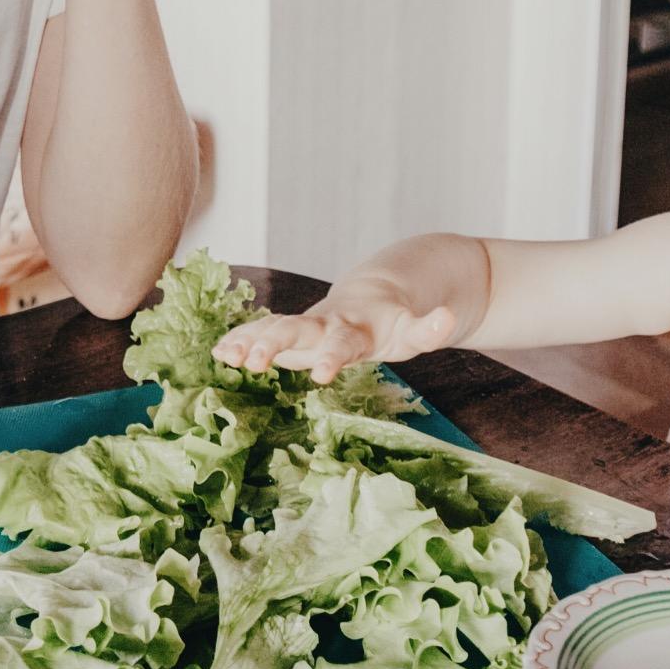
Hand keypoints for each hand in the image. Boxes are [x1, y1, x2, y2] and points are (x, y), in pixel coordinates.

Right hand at [211, 281, 456, 383]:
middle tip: (254, 361)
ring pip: (273, 327)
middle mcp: (325, 323)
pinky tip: (219, 350)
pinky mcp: (291, 330)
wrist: (374, 293)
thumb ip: (428, 327)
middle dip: (275, 342)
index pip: (343, 343)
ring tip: (225, 353)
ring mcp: (305, 324)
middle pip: (297, 329)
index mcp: (356, 327)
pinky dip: (242, 337)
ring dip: (250, 339)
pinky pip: (262, 330)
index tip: (322, 375)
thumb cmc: (393, 321)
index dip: (333, 357)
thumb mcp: (413, 329)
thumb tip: (450, 317)